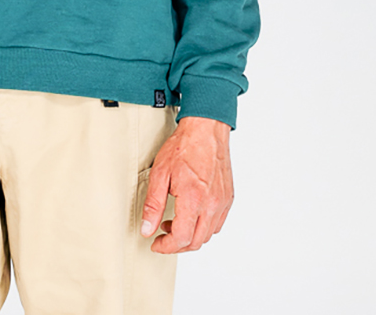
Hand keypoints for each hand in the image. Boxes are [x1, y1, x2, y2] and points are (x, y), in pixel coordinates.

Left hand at [140, 115, 232, 252]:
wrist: (206, 130)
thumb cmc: (183, 147)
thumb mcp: (159, 173)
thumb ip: (153, 205)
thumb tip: (147, 229)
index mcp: (193, 199)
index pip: (181, 238)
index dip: (166, 247)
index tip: (155, 243)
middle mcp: (211, 204)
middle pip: (195, 242)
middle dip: (176, 245)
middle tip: (162, 235)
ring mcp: (222, 202)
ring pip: (207, 235)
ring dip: (190, 237)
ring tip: (173, 223)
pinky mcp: (228, 198)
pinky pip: (217, 224)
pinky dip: (203, 227)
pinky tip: (191, 215)